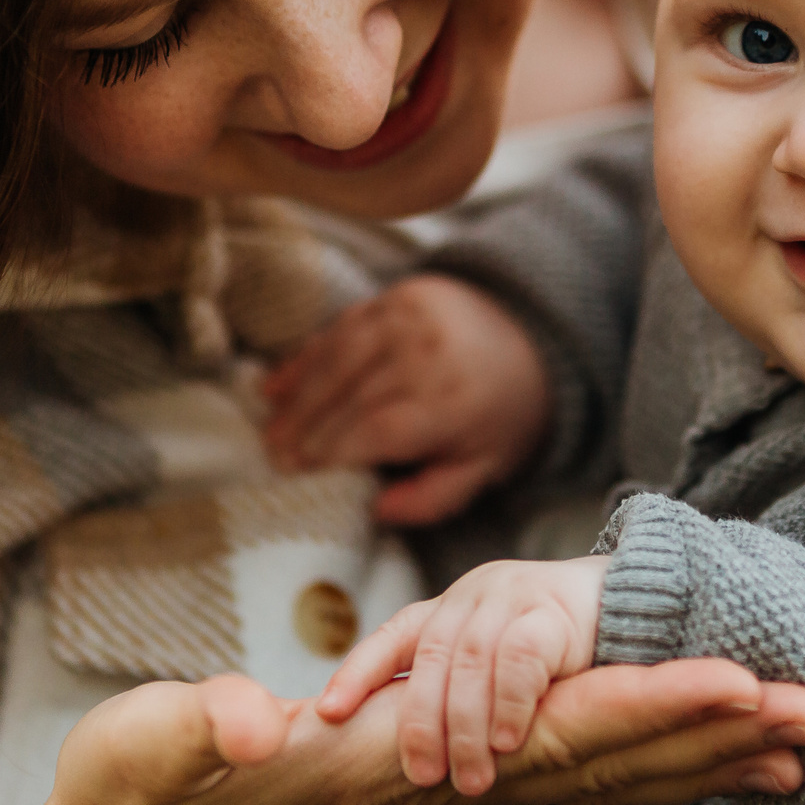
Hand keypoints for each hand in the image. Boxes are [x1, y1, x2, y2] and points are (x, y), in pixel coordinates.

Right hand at [0, 657, 804, 804]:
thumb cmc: (137, 799)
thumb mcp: (149, 748)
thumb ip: (202, 729)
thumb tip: (259, 723)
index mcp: (396, 768)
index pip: (543, 733)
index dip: (642, 705)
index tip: (735, 681)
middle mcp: (444, 792)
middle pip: (601, 759)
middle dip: (711, 732)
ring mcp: (449, 798)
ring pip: (597, 775)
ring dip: (697, 756)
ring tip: (794, 739)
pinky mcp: (441, 794)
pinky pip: (562, 780)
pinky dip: (641, 767)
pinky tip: (696, 762)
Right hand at [262, 274, 550, 525]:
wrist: (534, 336)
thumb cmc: (502, 413)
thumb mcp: (484, 467)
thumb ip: (434, 497)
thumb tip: (378, 509)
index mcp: (452, 400)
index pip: (375, 429)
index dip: (332, 453)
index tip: (299, 474)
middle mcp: (426, 352)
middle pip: (348, 395)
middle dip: (305, 431)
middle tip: (273, 459)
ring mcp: (407, 316)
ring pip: (336, 360)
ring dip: (298, 397)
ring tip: (271, 430)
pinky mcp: (395, 296)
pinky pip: (339, 329)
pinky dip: (306, 358)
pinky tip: (277, 385)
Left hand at [318, 555, 610, 794]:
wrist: (637, 610)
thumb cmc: (556, 656)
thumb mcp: (495, 666)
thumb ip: (457, 694)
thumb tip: (411, 766)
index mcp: (450, 609)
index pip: (394, 637)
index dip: (358, 673)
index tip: (327, 715)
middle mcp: (473, 597)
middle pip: (430, 657)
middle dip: (420, 722)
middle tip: (422, 778)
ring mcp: (512, 598)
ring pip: (470, 662)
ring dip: (465, 726)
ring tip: (469, 778)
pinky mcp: (553, 612)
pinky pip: (520, 657)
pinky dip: (508, 702)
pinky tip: (508, 742)